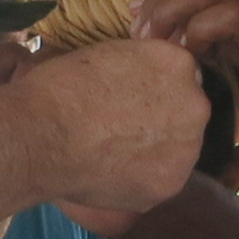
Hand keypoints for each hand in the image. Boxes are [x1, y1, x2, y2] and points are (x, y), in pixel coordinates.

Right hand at [3, 37, 211, 229]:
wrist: (43, 135)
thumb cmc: (61, 88)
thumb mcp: (106, 54)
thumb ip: (138, 66)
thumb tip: (138, 79)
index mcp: (177, 63)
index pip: (180, 75)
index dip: (154, 89)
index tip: (132, 99)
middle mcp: (194, 104)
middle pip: (186, 113)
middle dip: (161, 120)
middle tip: (123, 129)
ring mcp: (186, 148)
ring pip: (177, 150)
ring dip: (155, 152)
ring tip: (114, 154)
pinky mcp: (169, 185)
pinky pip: (161, 180)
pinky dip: (141, 180)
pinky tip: (112, 174)